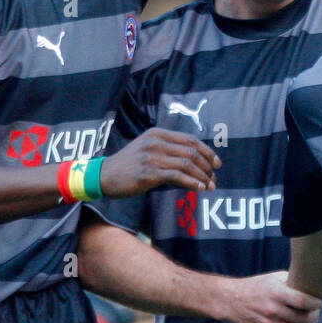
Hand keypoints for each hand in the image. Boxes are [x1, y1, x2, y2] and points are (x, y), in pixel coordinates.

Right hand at [99, 129, 219, 197]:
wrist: (104, 176)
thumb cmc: (127, 166)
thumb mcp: (147, 150)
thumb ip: (166, 151)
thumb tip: (192, 162)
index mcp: (157, 134)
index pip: (190, 140)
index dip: (207, 152)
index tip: (217, 164)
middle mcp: (156, 142)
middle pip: (191, 152)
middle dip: (207, 167)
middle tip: (214, 179)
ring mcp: (152, 156)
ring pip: (187, 164)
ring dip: (202, 177)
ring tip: (210, 187)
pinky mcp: (149, 172)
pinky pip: (177, 176)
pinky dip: (191, 183)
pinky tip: (198, 189)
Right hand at [223, 272, 321, 322]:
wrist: (232, 300)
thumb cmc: (257, 286)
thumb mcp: (274, 278)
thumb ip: (292, 283)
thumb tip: (312, 286)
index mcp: (276, 293)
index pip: (304, 301)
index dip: (316, 303)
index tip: (318, 302)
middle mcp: (272, 310)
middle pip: (303, 318)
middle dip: (315, 316)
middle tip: (316, 312)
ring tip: (311, 322)